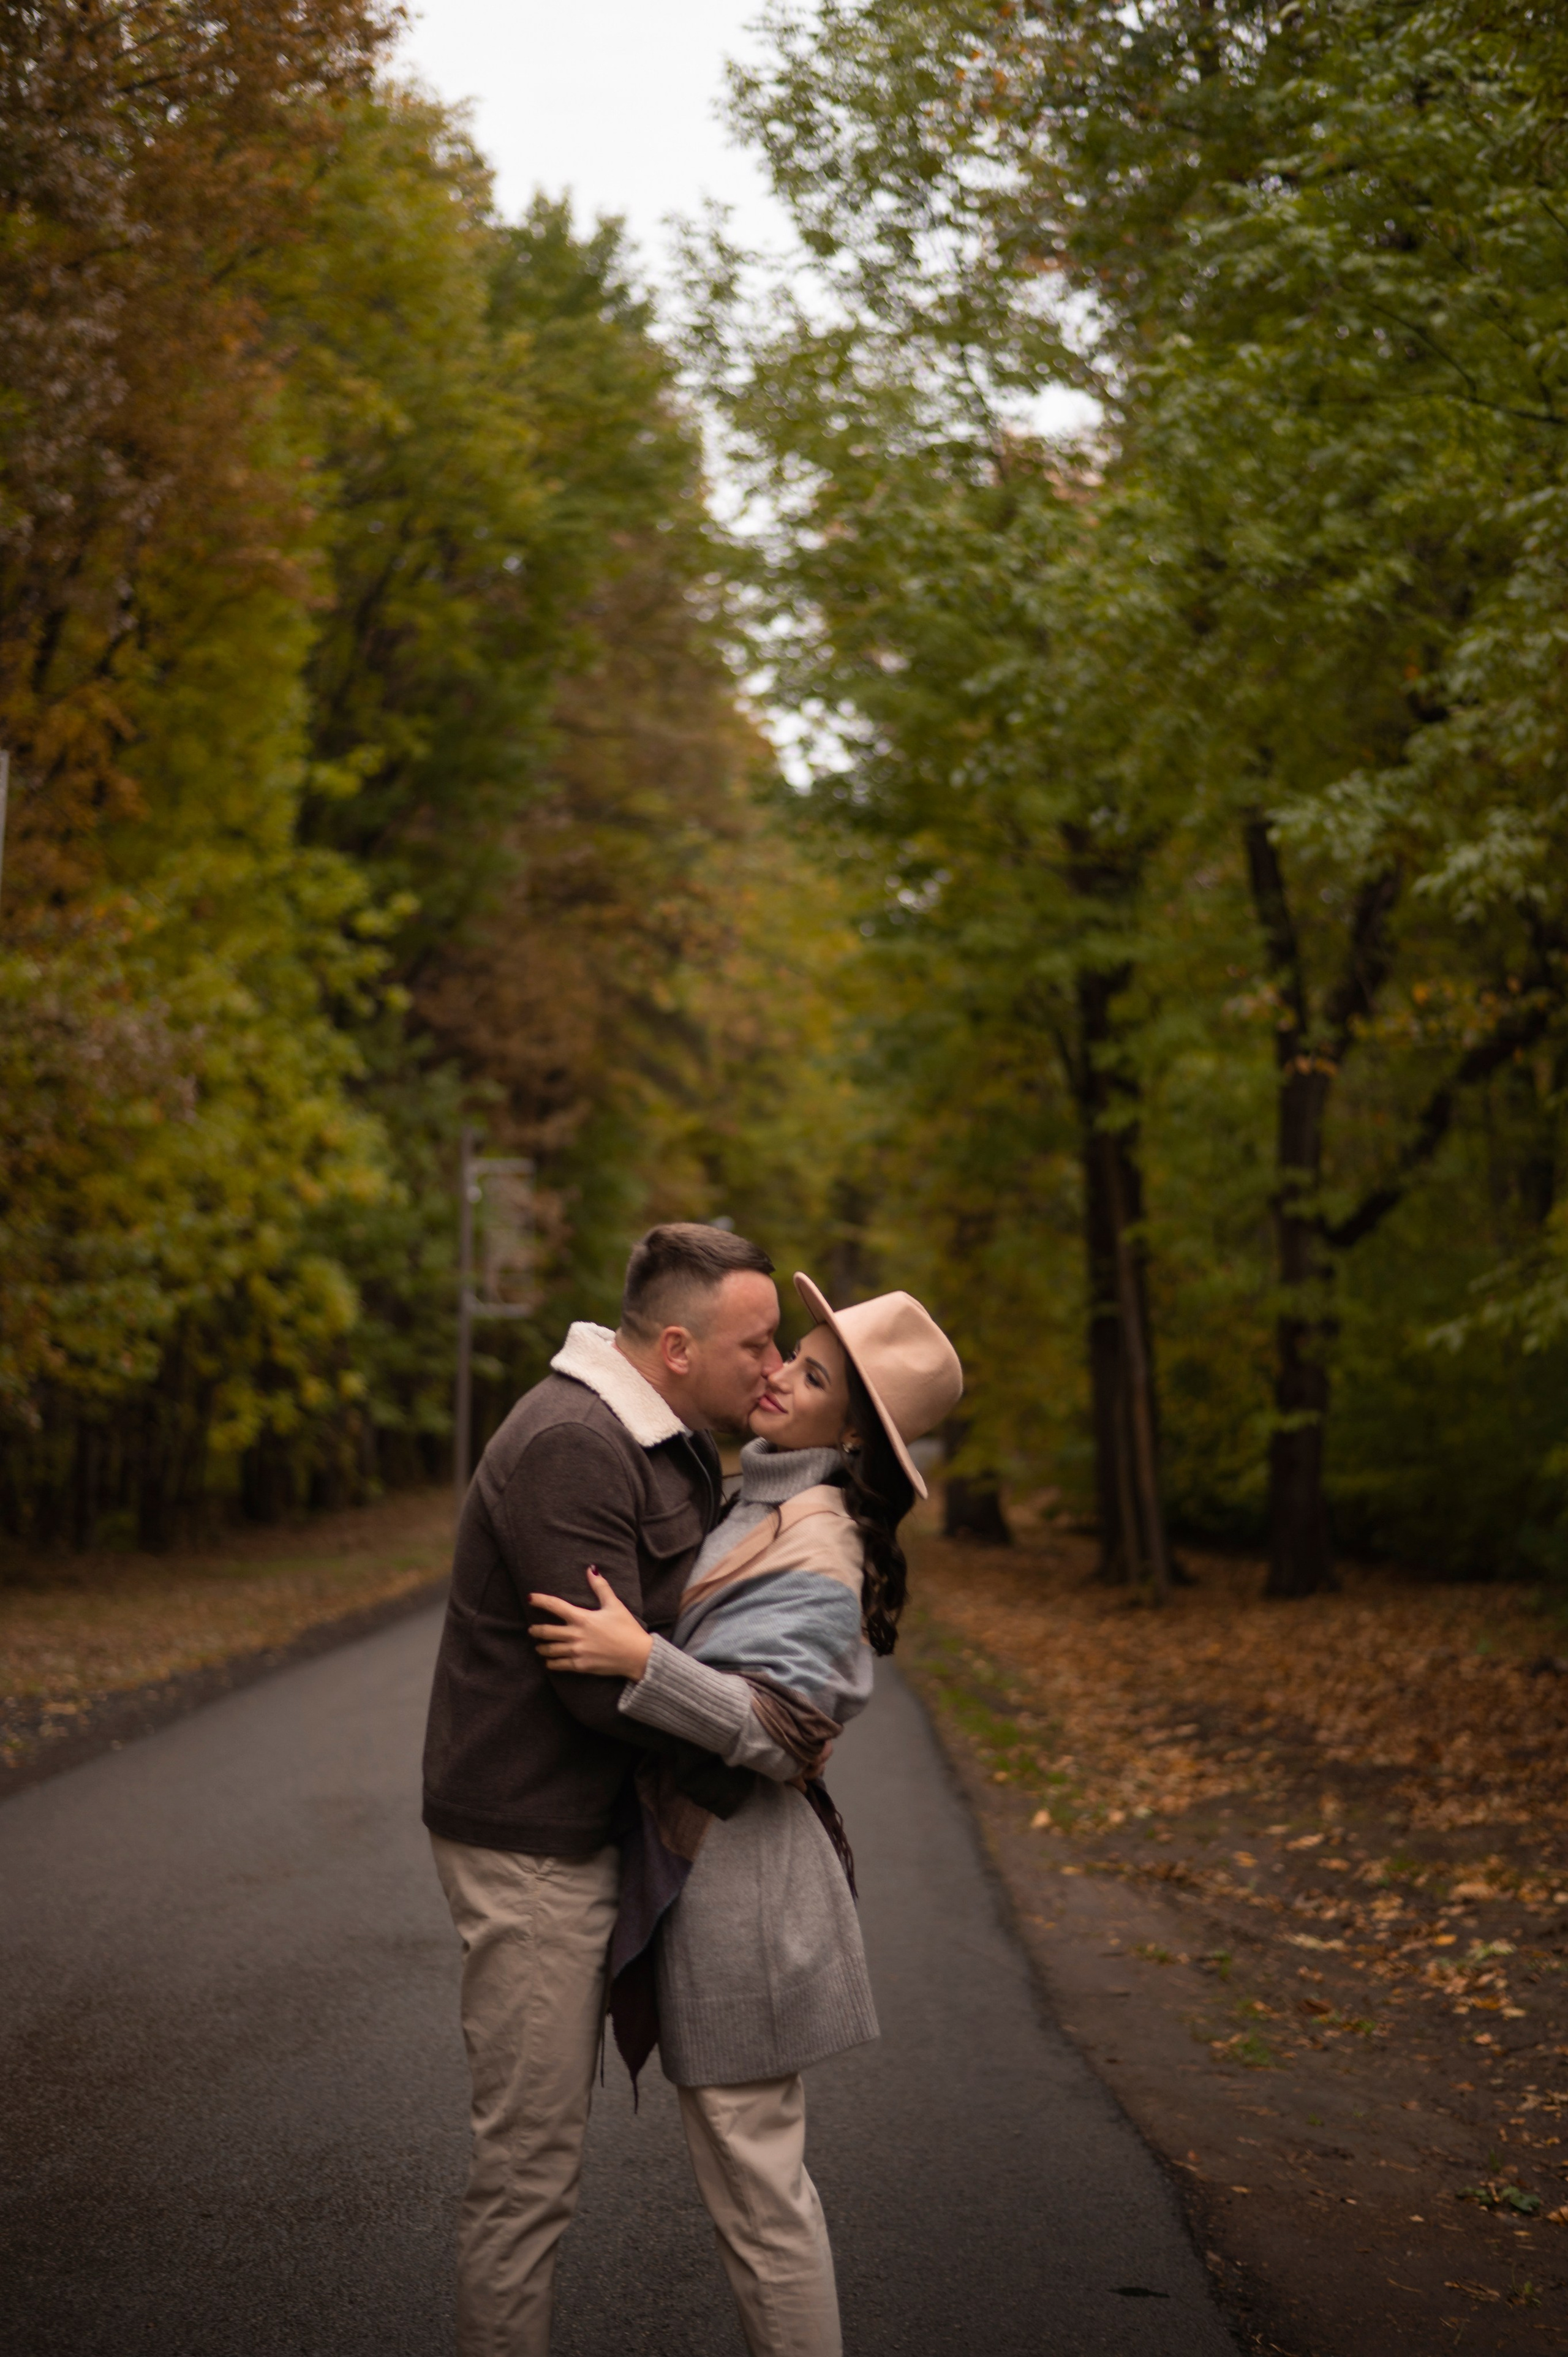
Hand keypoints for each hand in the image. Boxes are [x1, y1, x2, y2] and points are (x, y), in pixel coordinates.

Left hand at [528, 1568, 653, 1680]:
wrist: (638, 1656)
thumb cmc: (627, 1629)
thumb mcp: (615, 1605)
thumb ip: (601, 1587)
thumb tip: (591, 1569)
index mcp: (583, 1618)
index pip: (555, 1606)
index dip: (540, 1601)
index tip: (530, 1598)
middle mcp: (576, 1635)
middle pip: (547, 1631)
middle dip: (536, 1630)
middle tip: (531, 1629)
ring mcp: (577, 1652)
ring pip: (551, 1650)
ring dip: (542, 1647)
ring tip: (538, 1646)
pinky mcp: (581, 1666)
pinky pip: (559, 1665)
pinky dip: (551, 1663)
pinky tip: (549, 1662)